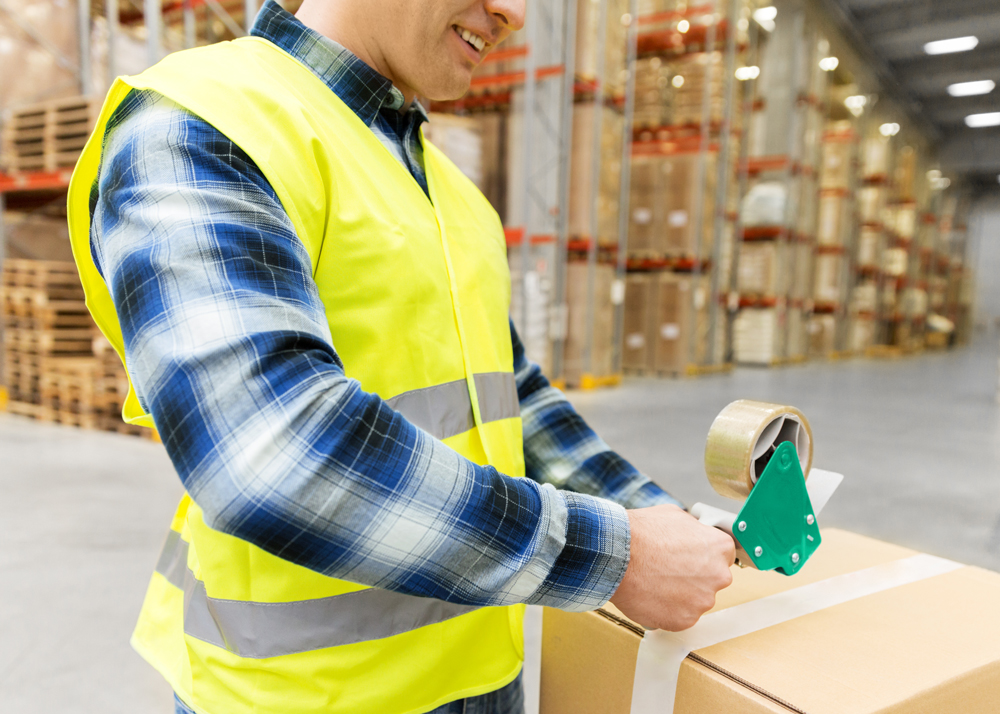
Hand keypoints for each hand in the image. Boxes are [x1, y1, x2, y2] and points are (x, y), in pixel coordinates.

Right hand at [610, 504, 734, 630]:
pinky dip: (666, 609)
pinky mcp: (684, 620)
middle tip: (669, 570)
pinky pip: (679, 616)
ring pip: (695, 600)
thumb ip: (694, 530)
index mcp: (719, 548)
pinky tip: (651, 595)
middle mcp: (718, 576)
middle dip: (694, 576)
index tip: (689, 557)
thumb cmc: (642, 533)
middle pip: (711, 580)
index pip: (722, 555)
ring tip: (655, 582)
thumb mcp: (675, 516)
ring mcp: (702, 601)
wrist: (617, 556)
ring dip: (680, 595)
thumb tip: (694, 535)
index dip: (702, 555)